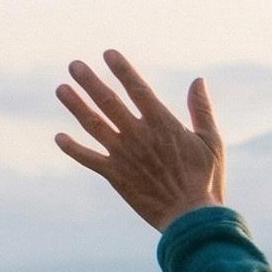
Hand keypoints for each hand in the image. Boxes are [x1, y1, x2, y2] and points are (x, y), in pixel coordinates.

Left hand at [53, 51, 225, 230]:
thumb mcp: (212, 142)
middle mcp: (138, 135)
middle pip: (108, 101)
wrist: (192, 217)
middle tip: (74, 65)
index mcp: (163, 124)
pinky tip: (59, 137)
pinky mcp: (115, 175)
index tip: (108, 54)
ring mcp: (123, 155)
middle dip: (90, 81)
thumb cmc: (206, 180)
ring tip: (61, 88)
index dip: (122, 70)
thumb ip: (202, 110)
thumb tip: (198, 81)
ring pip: (93, 124)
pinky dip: (73, 148)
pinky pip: (88, 159)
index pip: (137, 89)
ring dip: (76, 105)